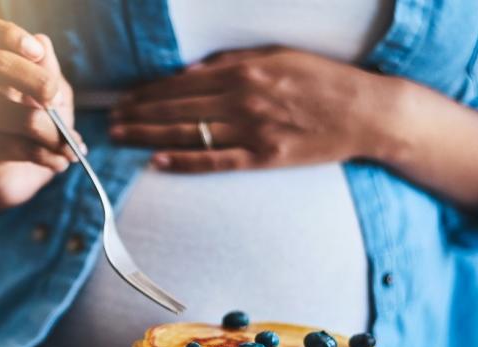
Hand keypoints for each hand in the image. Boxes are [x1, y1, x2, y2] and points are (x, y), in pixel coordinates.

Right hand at [0, 17, 80, 209]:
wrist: (10, 178)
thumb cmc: (33, 131)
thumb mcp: (51, 98)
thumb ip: (48, 71)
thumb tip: (42, 43)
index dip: (9, 35)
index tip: (35, 51)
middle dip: (38, 80)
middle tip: (56, 100)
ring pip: (23, 117)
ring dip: (56, 136)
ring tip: (70, 148)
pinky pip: (21, 148)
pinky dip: (50, 157)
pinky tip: (60, 163)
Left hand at [109, 47, 394, 171]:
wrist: (367, 111)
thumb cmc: (322, 80)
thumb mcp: (278, 55)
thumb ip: (233, 61)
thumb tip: (191, 71)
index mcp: (244, 70)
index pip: (182, 83)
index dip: (148, 92)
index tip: (124, 98)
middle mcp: (243, 98)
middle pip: (177, 107)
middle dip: (139, 113)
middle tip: (110, 120)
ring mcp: (252, 129)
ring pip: (188, 132)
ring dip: (149, 134)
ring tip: (121, 137)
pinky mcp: (264, 157)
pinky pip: (215, 160)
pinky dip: (184, 161)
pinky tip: (157, 161)